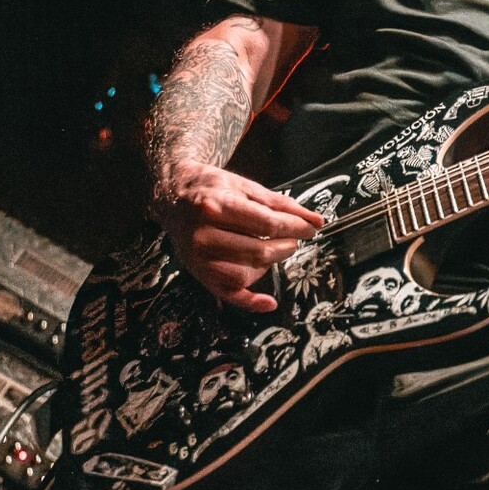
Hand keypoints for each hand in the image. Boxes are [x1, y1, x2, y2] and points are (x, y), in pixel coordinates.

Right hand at [152, 160, 322, 312]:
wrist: (172, 195)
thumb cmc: (212, 188)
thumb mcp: (244, 186)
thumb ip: (280, 203)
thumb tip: (315, 220)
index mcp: (216, 206)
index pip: (266, 223)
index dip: (295, 227)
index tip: (312, 227)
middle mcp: (204, 235)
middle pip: (257, 250)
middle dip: (286, 245)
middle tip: (296, 237)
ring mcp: (199, 258)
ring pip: (245, 273)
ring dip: (271, 263)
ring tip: (278, 248)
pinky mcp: (199, 273)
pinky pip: (226, 294)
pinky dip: (250, 302)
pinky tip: (270, 303)